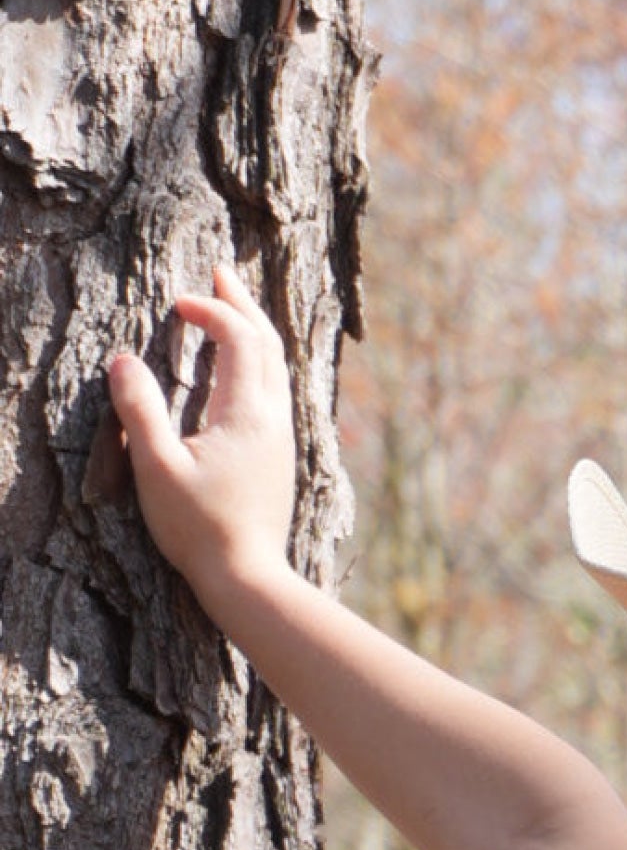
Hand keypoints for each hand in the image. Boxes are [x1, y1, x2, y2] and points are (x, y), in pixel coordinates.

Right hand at [106, 264, 298, 614]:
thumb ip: (140, 411)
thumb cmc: (200, 528)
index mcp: (246, 413)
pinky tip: (246, 370)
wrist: (249, 578)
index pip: (239, 338)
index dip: (211, 311)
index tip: (179, 302)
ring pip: (278, 367)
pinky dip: (260, 362)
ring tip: (234, 308)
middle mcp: (274, 419)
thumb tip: (122, 360)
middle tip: (221, 271)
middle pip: (269, 343)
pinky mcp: (280, 457)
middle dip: (243, 303)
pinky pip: (277, 390)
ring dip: (255, 331)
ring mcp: (281, 439)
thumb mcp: (157, 468)